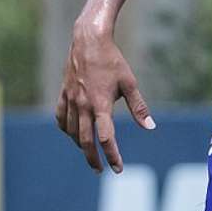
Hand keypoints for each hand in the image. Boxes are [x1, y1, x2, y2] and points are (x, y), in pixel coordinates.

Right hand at [54, 18, 154, 173]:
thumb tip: (150, 127)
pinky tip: (72, 133)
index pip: (106, 137)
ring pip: (72, 132)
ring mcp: (71, 100)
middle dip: (93, 159)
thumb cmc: (112, 61)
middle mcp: (83, 105)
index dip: (112, 155)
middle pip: (85, 141)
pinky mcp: (64, 94)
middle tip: (100, 170)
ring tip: (89, 153)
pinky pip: (61, 118)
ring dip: (80, 146)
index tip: (118, 168)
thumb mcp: (129, 83)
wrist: (88, 40)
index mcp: (101, 104)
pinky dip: (66, 129)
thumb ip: (138, 107)